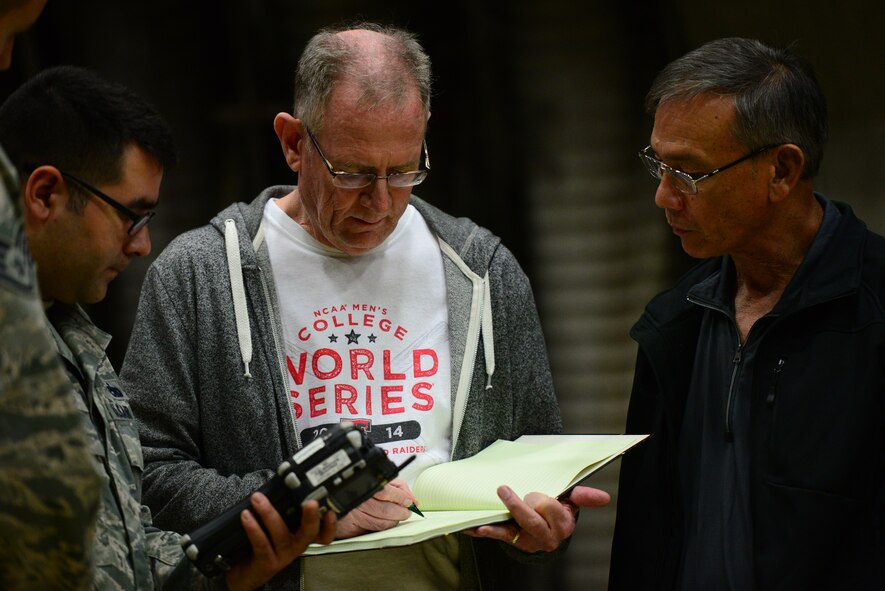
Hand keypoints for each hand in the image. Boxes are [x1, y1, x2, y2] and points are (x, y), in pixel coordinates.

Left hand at [223, 493, 335, 590]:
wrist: (249, 571)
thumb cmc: (266, 542)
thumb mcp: (280, 524)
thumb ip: (286, 507)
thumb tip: (284, 481)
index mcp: (303, 535)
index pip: (324, 532)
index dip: (331, 524)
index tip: (331, 511)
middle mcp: (297, 545)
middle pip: (310, 532)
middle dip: (312, 517)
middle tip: (311, 502)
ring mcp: (283, 555)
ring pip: (281, 534)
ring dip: (268, 513)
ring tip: (258, 499)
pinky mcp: (267, 561)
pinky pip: (261, 543)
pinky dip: (253, 528)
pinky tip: (247, 515)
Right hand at [334, 479, 414, 538]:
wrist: (334, 500)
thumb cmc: (361, 490)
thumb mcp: (381, 481)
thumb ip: (399, 488)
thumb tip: (414, 501)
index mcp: (366, 485)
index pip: (388, 492)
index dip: (402, 498)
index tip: (409, 502)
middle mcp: (359, 500)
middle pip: (386, 510)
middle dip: (401, 513)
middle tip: (406, 512)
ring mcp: (354, 515)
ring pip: (381, 524)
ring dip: (394, 522)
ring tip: (397, 517)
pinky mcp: (350, 528)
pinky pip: (371, 531)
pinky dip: (382, 529)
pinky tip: (384, 523)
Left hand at [464, 485, 609, 552]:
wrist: (548, 527)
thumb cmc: (558, 509)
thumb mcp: (572, 501)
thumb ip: (584, 497)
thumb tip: (604, 497)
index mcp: (564, 524)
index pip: (553, 511)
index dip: (544, 503)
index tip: (537, 495)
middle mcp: (547, 537)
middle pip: (532, 522)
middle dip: (518, 507)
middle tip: (504, 490)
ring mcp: (528, 541)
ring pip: (512, 532)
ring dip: (495, 526)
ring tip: (481, 521)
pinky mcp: (513, 541)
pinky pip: (498, 536)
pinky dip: (484, 531)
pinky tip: (471, 527)